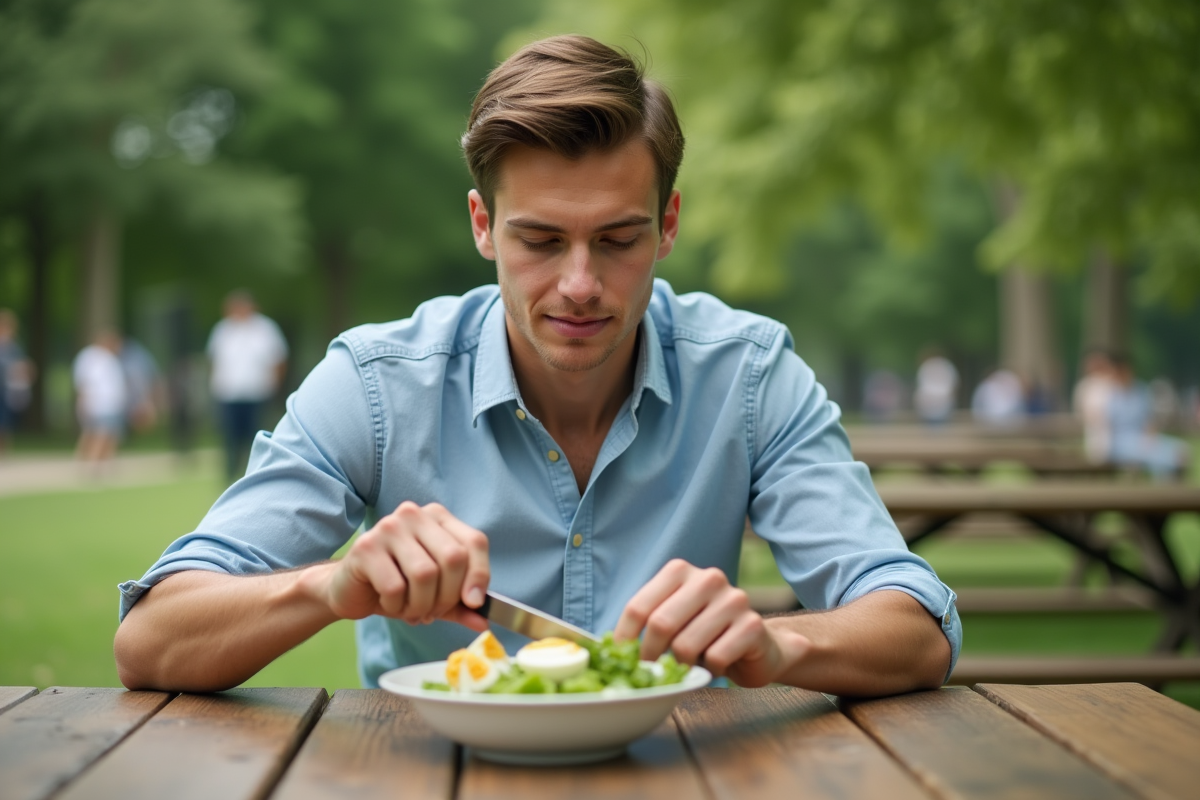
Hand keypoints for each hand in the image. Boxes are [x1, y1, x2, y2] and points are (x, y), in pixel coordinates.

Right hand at [322, 501, 489, 629]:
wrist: (349, 589)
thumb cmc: (396, 586)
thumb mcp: (435, 595)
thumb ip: (460, 605)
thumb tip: (484, 621)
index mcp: (437, 517)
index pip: (474, 542)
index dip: (480, 575)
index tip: (474, 604)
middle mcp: (414, 515)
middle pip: (453, 558)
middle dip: (447, 596)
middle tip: (433, 612)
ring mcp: (388, 527)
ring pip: (425, 574)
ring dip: (422, 604)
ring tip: (411, 609)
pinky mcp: (365, 547)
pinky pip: (395, 586)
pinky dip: (397, 606)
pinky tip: (389, 603)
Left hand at [613, 559, 807, 686]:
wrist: (760, 647)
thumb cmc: (706, 635)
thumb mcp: (673, 621)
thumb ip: (646, 624)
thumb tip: (607, 648)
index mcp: (680, 571)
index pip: (638, 607)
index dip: (624, 639)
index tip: (620, 661)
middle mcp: (708, 578)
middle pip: (660, 625)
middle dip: (650, 657)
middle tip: (652, 673)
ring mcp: (733, 599)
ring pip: (686, 646)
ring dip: (683, 666)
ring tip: (692, 664)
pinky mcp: (752, 625)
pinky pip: (715, 658)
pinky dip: (711, 670)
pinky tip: (717, 664)